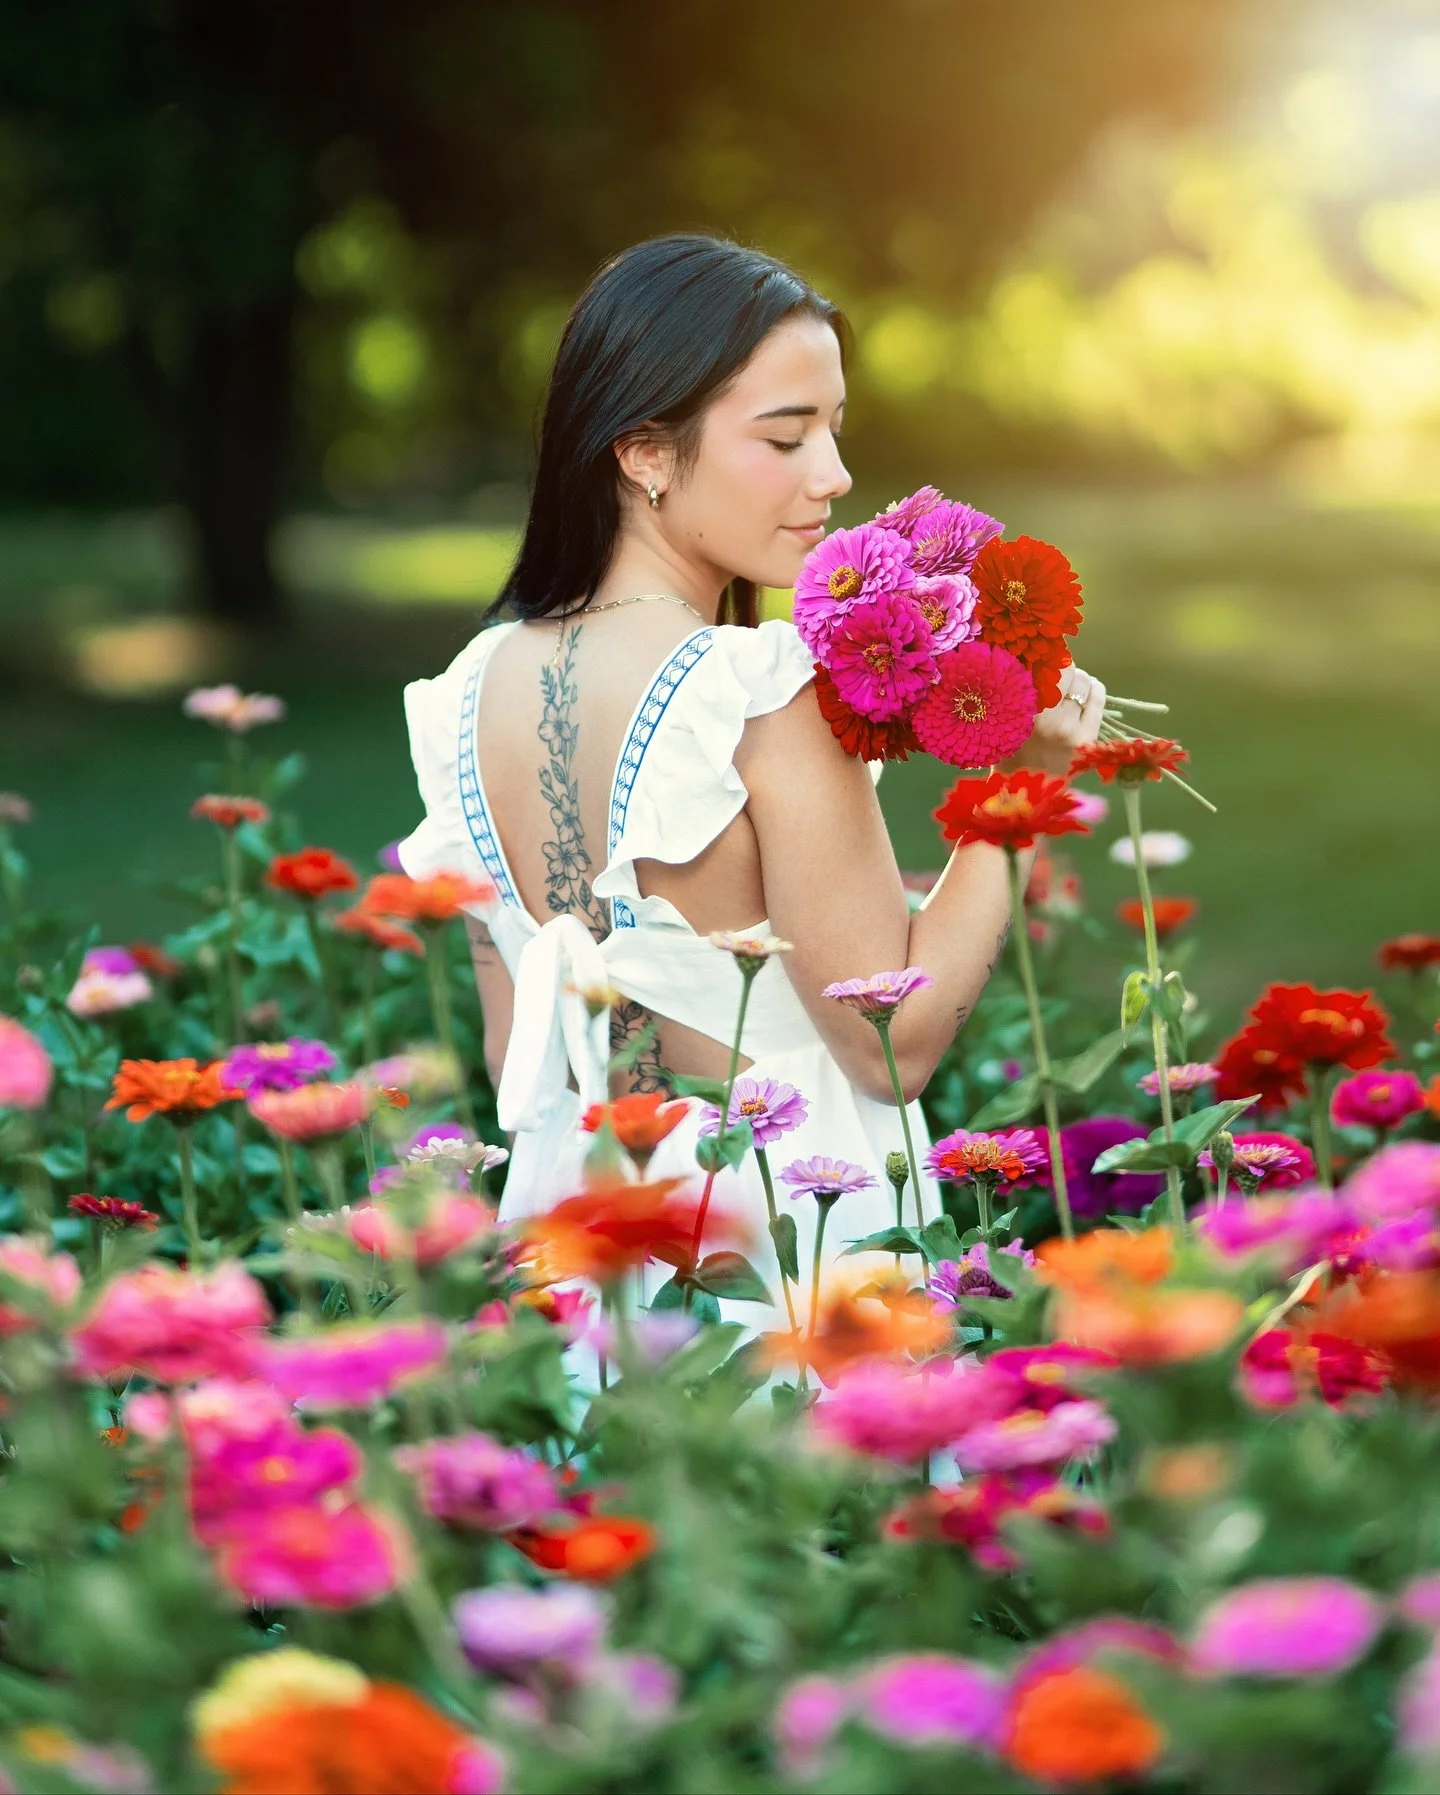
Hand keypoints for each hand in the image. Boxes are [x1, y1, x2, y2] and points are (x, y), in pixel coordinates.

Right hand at [999, 663, 1106, 777]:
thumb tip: (1037, 659)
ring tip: (1071, 687)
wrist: (1024, 795)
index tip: (1044, 660)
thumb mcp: (1003, 721)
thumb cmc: (1009, 754)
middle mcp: (1043, 717)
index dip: (1045, 658)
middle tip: (1058, 675)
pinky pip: (1097, 698)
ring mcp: (1067, 728)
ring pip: (1083, 682)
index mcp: (1017, 711)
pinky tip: (1089, 691)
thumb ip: (1016, 693)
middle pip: (1064, 669)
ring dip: (1079, 679)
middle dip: (1062, 668)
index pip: (1040, 666)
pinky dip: (1095, 689)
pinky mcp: (1086, 738)